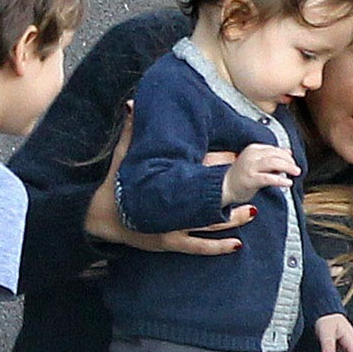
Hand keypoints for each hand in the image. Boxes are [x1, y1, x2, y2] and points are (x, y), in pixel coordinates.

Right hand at [84, 104, 253, 254]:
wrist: (101, 219)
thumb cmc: (114, 187)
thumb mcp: (121, 158)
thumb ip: (130, 133)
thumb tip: (131, 104)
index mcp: (160, 184)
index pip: (191, 171)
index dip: (213, 163)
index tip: (233, 157)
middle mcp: (168, 208)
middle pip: (205, 200)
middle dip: (228, 193)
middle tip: (249, 185)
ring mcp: (170, 228)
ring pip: (207, 225)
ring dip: (231, 219)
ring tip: (252, 211)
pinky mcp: (171, 244)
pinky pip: (199, 247)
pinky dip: (218, 247)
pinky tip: (237, 244)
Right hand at [221, 143, 299, 205]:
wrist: (224, 187)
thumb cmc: (241, 176)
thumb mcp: (257, 162)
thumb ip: (272, 156)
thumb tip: (288, 152)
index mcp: (253, 149)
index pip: (274, 149)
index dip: (286, 155)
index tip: (292, 161)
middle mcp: (251, 155)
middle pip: (275, 154)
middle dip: (289, 161)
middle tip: (296, 168)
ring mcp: (250, 167)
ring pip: (274, 163)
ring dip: (287, 167)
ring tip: (295, 173)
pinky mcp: (250, 179)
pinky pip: (269, 178)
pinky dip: (280, 180)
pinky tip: (287, 183)